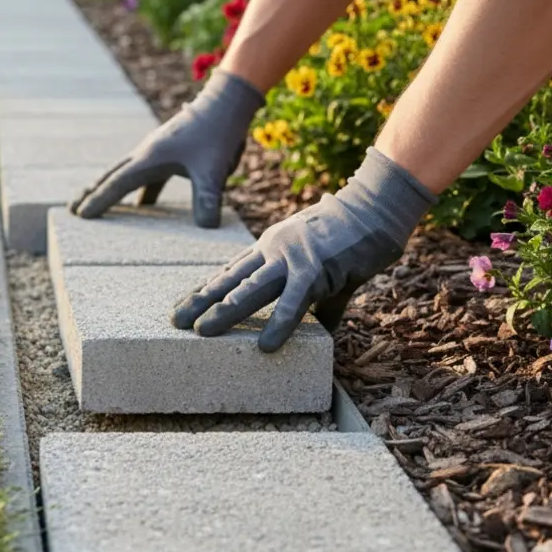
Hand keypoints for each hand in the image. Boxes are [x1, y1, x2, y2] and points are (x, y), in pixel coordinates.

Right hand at [69, 70, 265, 227]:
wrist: (226, 102)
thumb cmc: (219, 132)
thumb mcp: (214, 169)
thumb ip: (207, 198)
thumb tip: (206, 226)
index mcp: (150, 158)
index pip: (117, 184)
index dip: (98, 200)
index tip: (80, 215)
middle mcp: (147, 153)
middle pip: (111, 176)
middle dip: (92, 193)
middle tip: (71, 209)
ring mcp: (157, 151)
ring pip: (124, 173)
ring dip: (109, 188)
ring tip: (96, 203)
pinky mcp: (169, 152)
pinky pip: (146, 175)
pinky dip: (137, 189)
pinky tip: (144, 203)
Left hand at [170, 147, 437, 350]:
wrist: (376, 207)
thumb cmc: (353, 235)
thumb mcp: (327, 269)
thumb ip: (321, 301)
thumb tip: (323, 330)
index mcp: (271, 247)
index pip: (230, 272)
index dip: (206, 291)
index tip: (184, 306)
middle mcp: (273, 251)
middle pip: (230, 280)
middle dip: (201, 302)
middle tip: (175, 321)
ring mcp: (292, 258)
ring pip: (251, 289)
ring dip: (225, 312)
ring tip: (202, 332)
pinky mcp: (317, 268)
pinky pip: (295, 301)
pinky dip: (280, 323)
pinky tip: (265, 344)